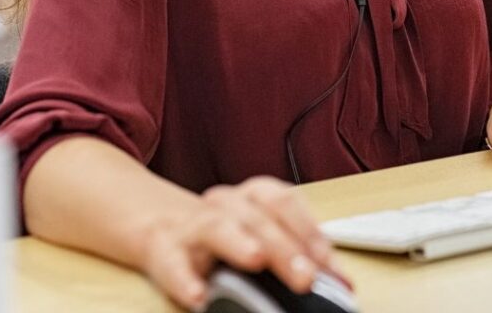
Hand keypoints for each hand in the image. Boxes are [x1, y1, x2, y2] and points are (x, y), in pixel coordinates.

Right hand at [140, 175, 343, 310]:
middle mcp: (225, 204)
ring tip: (256, 260)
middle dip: (286, 249)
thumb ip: (292, 254)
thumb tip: (335, 284)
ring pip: (218, 227)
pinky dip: (184, 280)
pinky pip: (171, 263)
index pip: (286, 205)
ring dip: (239, 244)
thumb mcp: (256, 235)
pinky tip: (197, 296)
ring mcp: (192, 225)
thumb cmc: (219, 235)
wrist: (156, 222)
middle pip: (259, 219)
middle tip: (307, 279)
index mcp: (253, 196)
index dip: (310, 233)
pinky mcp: (161, 250)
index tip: (331, 269)